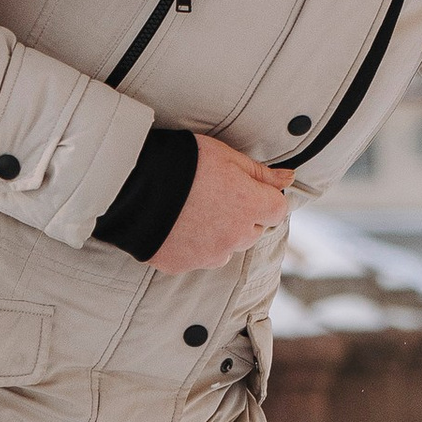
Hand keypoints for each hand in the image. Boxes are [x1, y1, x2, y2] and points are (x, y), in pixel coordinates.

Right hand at [147, 135, 292, 272]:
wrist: (132, 184)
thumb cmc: (183, 162)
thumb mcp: (226, 156)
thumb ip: (261, 173)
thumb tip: (289, 179)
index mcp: (250, 207)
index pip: (278, 209)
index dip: (264, 197)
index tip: (245, 188)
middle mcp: (235, 237)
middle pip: (253, 230)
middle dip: (241, 216)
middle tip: (213, 195)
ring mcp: (209, 255)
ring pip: (226, 247)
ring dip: (218, 234)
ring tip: (190, 210)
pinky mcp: (184, 265)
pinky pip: (198, 258)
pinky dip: (192, 245)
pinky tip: (175, 224)